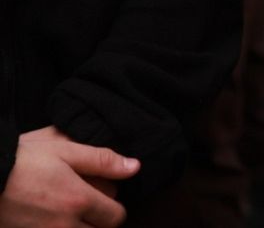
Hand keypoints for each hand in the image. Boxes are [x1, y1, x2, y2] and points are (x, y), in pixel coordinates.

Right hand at [0, 127, 138, 226]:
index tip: (101, 195)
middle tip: (85, 203)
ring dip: (80, 226)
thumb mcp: (64, 150)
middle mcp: (65, 225)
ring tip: (68, 211)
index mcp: (79, 200)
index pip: (116, 216)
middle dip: (98, 220)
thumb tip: (135, 168)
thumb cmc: (22, 160)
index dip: (113, 205)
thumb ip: (102, 160)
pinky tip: (50, 217)